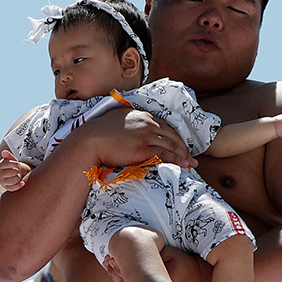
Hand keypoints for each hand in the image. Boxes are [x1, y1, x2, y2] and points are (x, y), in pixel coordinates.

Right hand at [0, 150, 31, 190]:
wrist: (13, 174)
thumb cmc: (13, 165)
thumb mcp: (11, 159)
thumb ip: (8, 156)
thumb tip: (4, 152)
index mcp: (0, 166)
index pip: (5, 164)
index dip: (12, 164)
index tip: (18, 164)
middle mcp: (0, 174)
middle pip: (8, 173)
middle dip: (16, 171)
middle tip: (18, 171)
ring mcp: (3, 181)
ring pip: (11, 181)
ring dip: (17, 178)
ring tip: (19, 176)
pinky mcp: (7, 188)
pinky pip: (13, 188)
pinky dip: (19, 185)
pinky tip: (23, 183)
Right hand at [76, 108, 196, 168]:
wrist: (90, 141)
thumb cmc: (98, 133)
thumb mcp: (116, 120)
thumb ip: (127, 122)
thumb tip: (129, 129)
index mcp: (142, 116)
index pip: (165, 126)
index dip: (175, 136)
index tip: (181, 145)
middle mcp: (147, 123)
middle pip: (173, 135)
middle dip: (184, 146)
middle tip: (190, 156)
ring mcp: (146, 134)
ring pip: (172, 144)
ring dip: (184, 155)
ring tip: (191, 164)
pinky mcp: (143, 147)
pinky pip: (166, 154)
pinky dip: (177, 160)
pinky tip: (184, 165)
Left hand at [103, 244, 211, 281]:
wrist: (196, 280)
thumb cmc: (185, 265)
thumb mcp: (172, 255)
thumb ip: (156, 255)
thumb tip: (135, 252)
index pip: (131, 279)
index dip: (119, 268)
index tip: (112, 257)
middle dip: (115, 273)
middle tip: (107, 259)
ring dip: (116, 277)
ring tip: (109, 264)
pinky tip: (117, 271)